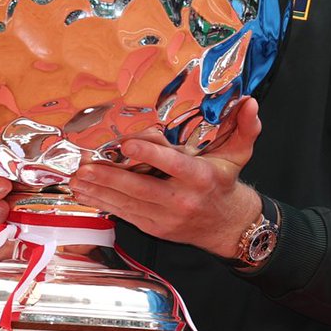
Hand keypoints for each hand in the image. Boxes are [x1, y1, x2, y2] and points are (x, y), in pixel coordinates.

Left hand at [68, 97, 263, 258]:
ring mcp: (165, 217)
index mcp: (200, 178)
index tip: (128, 144)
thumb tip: (251, 103)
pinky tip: (88, 193)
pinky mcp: (153, 227)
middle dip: (110, 178)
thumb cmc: (224, 183)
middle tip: (85, 166)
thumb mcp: (239, 154)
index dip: (150, 155)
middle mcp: (181, 199)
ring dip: (100, 191)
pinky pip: (125, 215)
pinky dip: (104, 203)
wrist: (226, 225)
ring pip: (127, 203)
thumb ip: (246, 127)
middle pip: (140, 188)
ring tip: (78, 179)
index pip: (173, 165)